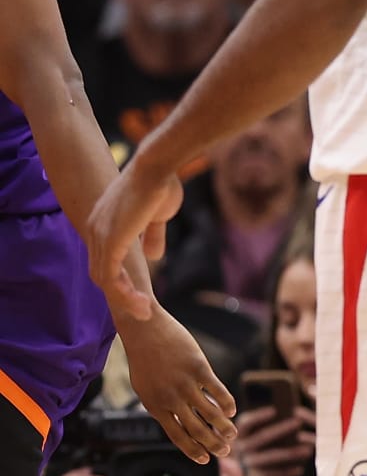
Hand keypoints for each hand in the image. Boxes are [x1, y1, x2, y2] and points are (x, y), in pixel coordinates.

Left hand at [87, 151, 185, 318]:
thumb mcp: (158, 215)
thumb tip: (152, 256)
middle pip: (100, 272)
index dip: (120, 277)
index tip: (139, 291)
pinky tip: (143, 303)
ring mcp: (100, 236)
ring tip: (146, 311)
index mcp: (103, 222)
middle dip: (122, 292)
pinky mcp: (110, 242)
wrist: (158, 164)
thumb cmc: (162, 181)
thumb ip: (152, 235)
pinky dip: (125, 294)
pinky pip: (111, 278)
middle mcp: (94, 230)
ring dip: (125, 299)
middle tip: (143, 308)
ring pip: (105, 280)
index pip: (104, 258)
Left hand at [119, 307, 237, 463]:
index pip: (177, 436)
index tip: (206, 460)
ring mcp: (185, 384)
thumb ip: (162, 405)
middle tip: (226, 451)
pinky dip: (227, 402)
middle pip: (196, 429)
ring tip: (233, 434)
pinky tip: (232, 410)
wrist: (144, 330)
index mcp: (155, 407)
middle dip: (213, 443)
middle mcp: (171, 399)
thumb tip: (178, 420)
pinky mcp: (198, 368)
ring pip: (209, 412)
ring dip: (223, 426)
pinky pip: (217, 390)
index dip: (193, 450)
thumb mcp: (146, 388)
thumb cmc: (145, 359)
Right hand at [234, 404, 316, 475]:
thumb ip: (268, 422)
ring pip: (270, 457)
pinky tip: (300, 469)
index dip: (258, 417)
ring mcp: (245, 464)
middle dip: (281, 429)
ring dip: (290, 453)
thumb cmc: (255, 446)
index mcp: (240, 434)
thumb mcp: (254, 433)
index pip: (246, 423)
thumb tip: (288, 408)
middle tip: (299, 421)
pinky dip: (286, 472)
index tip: (274, 410)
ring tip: (308, 450)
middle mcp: (240, 448)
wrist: (239, 474)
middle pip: (262, 437)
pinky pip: (271, 475)